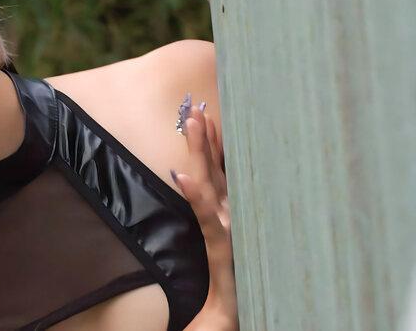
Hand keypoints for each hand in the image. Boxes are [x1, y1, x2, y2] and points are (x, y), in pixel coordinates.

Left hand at [172, 104, 236, 330]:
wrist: (232, 315)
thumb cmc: (228, 279)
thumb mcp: (216, 241)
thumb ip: (205, 212)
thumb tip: (186, 180)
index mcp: (229, 212)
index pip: (219, 171)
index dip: (211, 143)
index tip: (204, 114)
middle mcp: (233, 214)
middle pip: (217, 169)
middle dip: (207, 137)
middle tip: (196, 107)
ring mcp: (232, 229)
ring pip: (215, 183)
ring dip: (204, 153)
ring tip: (196, 124)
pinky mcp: (225, 249)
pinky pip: (207, 220)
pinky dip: (196, 197)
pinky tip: (183, 176)